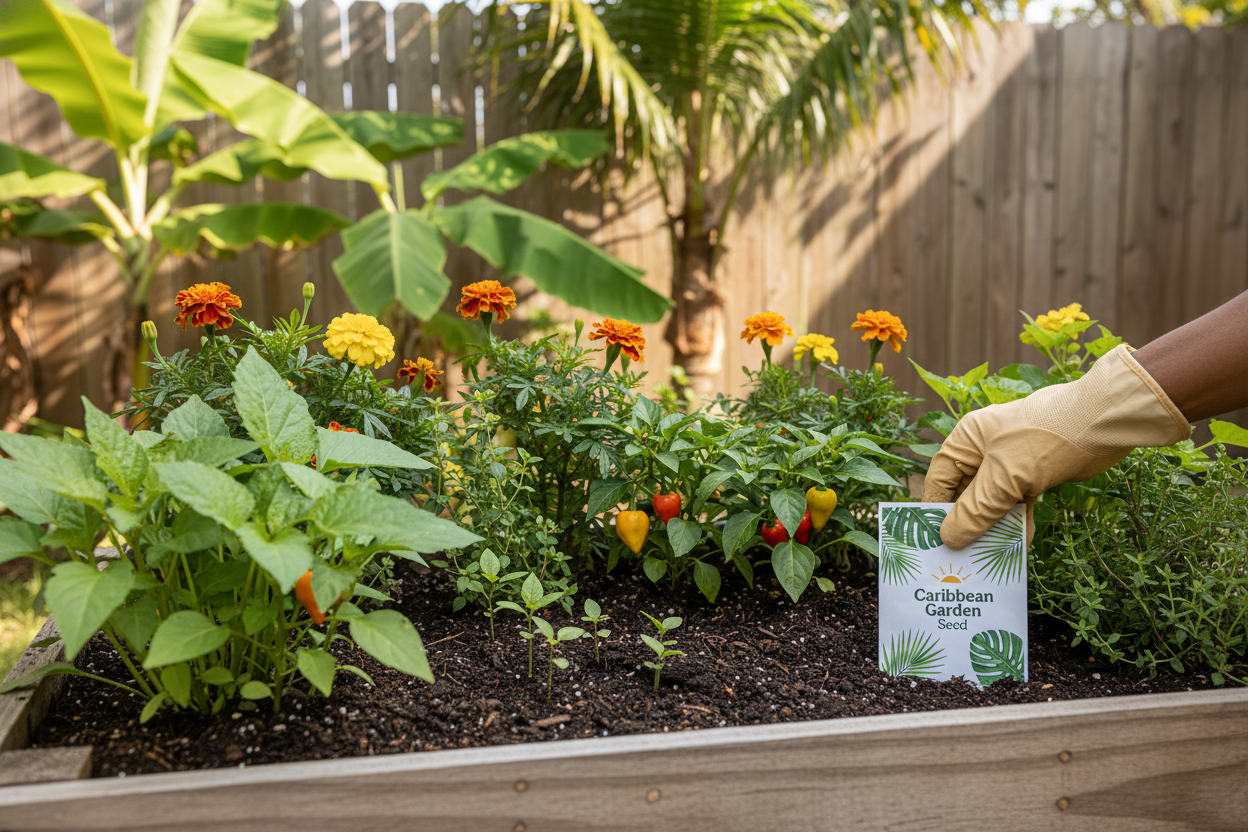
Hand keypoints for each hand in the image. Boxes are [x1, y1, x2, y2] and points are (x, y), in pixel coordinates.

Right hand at [922, 345, 1189, 548]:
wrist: (1103, 421)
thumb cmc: (1044, 440)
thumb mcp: (1003, 480)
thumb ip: (975, 512)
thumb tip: (949, 539)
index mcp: (968, 440)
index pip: (940, 478)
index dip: (936, 508)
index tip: (935, 539)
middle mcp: (984, 449)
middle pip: (966, 492)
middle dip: (966, 522)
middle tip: (963, 554)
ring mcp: (1010, 462)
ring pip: (993, 501)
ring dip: (993, 526)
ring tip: (989, 555)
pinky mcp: (1034, 473)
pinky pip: (1017, 502)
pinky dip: (1017, 521)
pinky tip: (1019, 543)